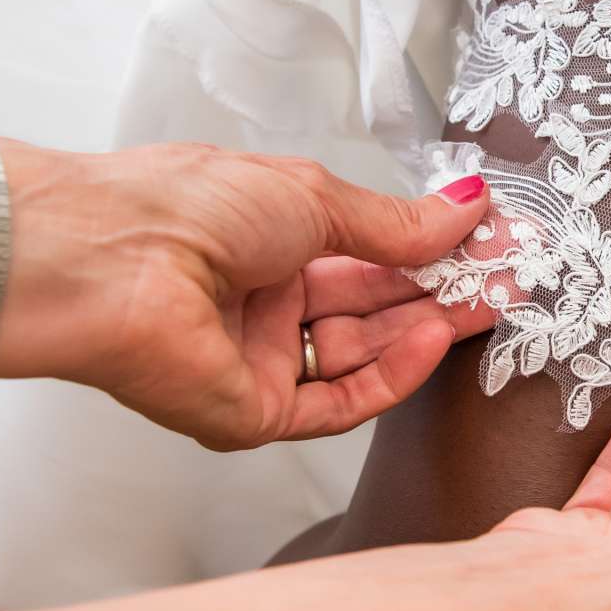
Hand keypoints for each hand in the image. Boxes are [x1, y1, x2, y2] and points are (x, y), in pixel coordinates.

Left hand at [0, 142, 495, 449]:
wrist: (106, 261)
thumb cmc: (179, 208)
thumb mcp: (312, 197)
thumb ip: (395, 222)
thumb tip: (464, 209)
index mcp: (263, 240)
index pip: (365, 254)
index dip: (429, 250)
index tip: (487, 243)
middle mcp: (259, 302)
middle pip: (369, 308)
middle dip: (439, 293)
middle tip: (504, 280)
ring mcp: (255, 359)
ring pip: (359, 357)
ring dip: (423, 332)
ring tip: (480, 304)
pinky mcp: (251, 412)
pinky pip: (336, 402)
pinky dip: (389, 376)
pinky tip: (430, 338)